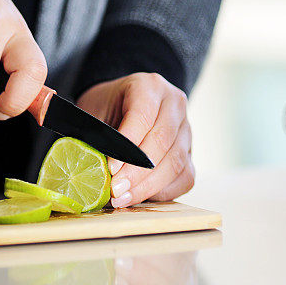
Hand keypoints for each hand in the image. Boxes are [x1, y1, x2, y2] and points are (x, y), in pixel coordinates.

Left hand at [76, 73, 193, 206]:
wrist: (121, 105)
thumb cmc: (106, 108)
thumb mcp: (95, 112)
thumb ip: (96, 136)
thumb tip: (94, 167)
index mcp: (149, 86)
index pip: (142, 116)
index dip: (127, 146)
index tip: (110, 168)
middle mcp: (174, 104)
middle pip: (161, 142)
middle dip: (136, 172)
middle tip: (115, 190)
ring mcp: (186, 129)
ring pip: (176, 162)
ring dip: (148, 186)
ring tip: (123, 198)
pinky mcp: (190, 152)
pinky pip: (184, 177)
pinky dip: (163, 191)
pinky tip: (141, 197)